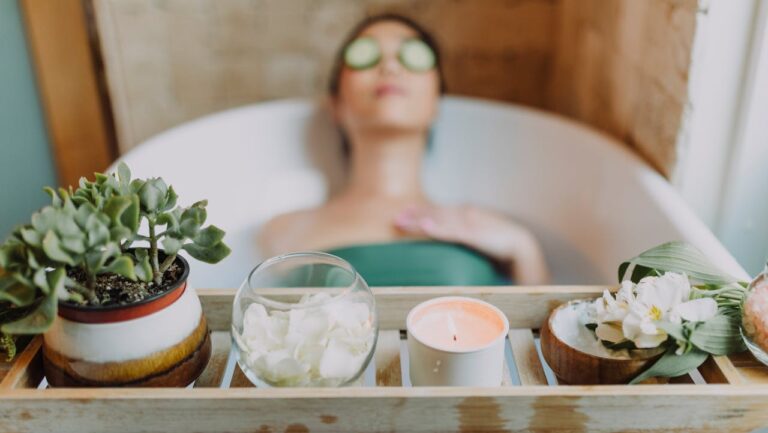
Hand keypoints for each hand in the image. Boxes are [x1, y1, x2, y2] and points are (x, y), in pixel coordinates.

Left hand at [393, 205, 548, 283]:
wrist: (523, 245)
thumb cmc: (500, 244)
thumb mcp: (478, 239)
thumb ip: (464, 238)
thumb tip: (451, 245)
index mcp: (467, 214)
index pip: (440, 210)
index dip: (422, 210)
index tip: (405, 211)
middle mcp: (467, 214)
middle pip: (436, 213)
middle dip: (415, 215)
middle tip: (396, 218)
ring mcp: (470, 222)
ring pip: (440, 220)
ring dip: (420, 220)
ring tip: (403, 222)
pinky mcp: (475, 234)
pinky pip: (453, 231)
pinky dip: (438, 229)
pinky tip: (425, 228)